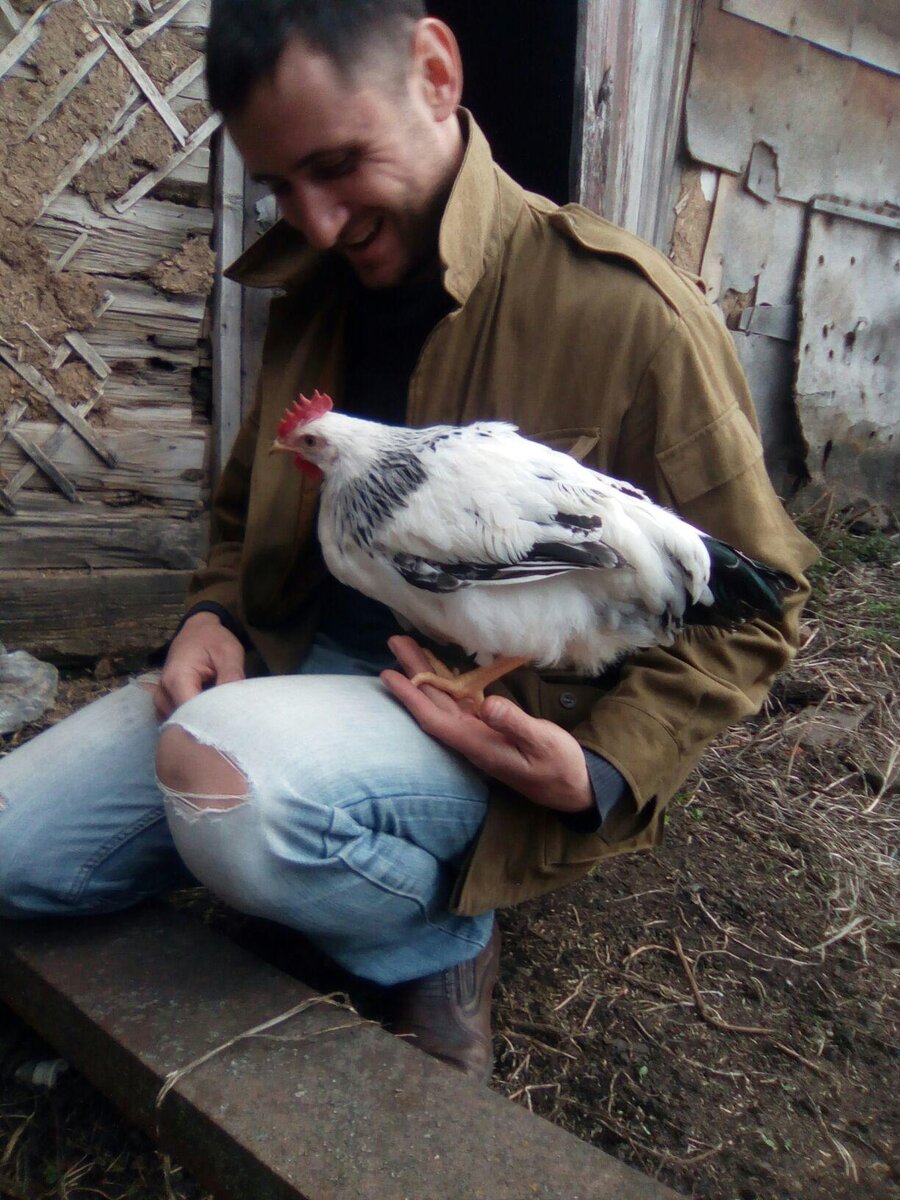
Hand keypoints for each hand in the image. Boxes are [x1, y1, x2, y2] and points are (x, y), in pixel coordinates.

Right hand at [153, 612, 245, 720]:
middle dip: (206, 726)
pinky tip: (209, 717)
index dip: (212, 721)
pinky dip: (192, 721)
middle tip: (229, 725)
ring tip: (221, 720)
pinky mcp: (165, 703)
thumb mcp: (229, 653)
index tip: (231, 724)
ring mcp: (161, 699)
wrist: (198, 630)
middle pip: (183, 721)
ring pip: (179, 724)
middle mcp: (163, 692)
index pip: (191, 712)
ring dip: (199, 724)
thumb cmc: (213, 640)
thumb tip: (234, 704)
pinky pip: (176, 719)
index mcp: (177, 679)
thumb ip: (231, 677)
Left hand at [381, 636, 593, 812]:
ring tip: (410, 647)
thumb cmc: (559, 766)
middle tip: (395, 642)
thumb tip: (489, 706)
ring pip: (445, 701)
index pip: (435, 719)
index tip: (389, 675)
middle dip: (413, 674)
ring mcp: (479, 734)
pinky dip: (448, 683)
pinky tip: (441, 668)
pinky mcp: (489, 728)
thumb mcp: (543, 743)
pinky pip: (461, 702)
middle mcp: (471, 739)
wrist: (573, 787)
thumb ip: (516, 724)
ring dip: (427, 676)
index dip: (411, 697)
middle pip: (433, 705)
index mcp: (478, 745)